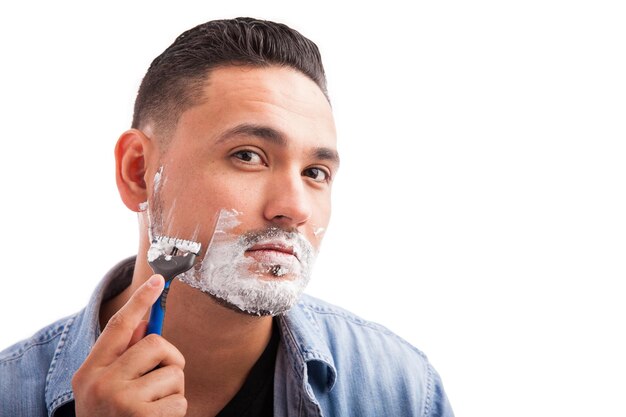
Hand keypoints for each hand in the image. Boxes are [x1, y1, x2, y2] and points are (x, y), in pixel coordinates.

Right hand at [72, 275, 186, 416]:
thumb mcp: (102, 387)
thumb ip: (122, 357)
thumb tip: (147, 321)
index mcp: (90, 371)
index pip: (118, 327)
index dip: (139, 301)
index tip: (158, 279)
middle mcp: (102, 383)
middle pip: (156, 344)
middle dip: (169, 359)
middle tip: (160, 378)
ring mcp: (123, 402)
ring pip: (174, 372)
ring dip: (172, 390)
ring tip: (153, 408)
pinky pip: (180, 399)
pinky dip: (176, 411)